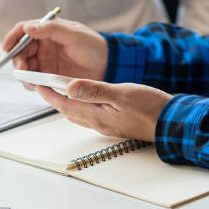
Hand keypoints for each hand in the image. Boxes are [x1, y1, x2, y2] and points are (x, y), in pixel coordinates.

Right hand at [2, 19, 107, 87]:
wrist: (108, 65)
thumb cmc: (93, 45)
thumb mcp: (74, 34)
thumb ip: (51, 29)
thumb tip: (29, 27)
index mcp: (47, 30)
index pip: (23, 30)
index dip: (12, 38)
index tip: (7, 47)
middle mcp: (43, 45)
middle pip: (20, 50)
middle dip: (18, 59)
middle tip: (22, 68)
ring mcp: (45, 61)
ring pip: (25, 66)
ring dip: (23, 73)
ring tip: (30, 79)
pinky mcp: (49, 75)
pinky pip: (34, 80)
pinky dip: (31, 83)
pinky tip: (36, 86)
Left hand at [37, 80, 171, 141]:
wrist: (172, 122)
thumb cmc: (151, 108)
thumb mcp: (121, 94)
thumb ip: (95, 90)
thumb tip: (70, 86)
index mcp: (97, 116)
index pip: (65, 104)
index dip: (49, 94)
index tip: (37, 84)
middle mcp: (98, 123)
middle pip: (68, 111)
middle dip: (54, 99)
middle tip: (43, 86)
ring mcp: (106, 125)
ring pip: (78, 114)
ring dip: (66, 103)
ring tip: (59, 90)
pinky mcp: (114, 123)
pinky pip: (89, 115)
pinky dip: (80, 105)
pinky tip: (84, 98)